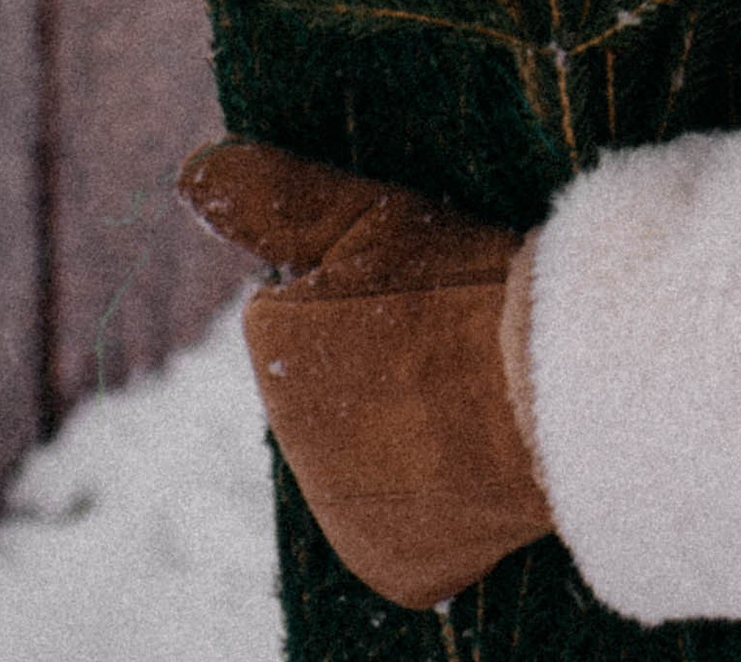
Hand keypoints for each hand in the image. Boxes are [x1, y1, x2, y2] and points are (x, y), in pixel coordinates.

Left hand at [179, 138, 551, 611]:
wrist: (548, 389)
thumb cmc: (460, 289)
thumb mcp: (367, 216)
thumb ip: (269, 196)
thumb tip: (193, 172)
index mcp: (274, 350)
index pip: (310, 314)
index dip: (367, 295)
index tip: (418, 290)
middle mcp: (291, 448)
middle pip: (337, 389)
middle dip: (382, 365)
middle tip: (450, 342)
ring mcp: (343, 517)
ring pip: (373, 454)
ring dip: (408, 432)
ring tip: (472, 397)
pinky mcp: (394, 569)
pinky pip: (407, 524)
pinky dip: (436, 500)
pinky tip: (472, 460)